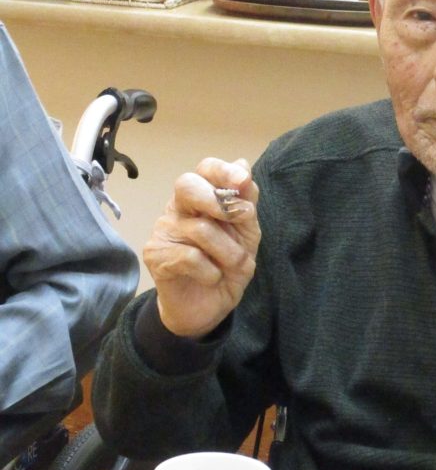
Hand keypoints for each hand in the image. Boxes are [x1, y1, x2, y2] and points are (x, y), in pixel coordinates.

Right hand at [143, 158, 260, 337]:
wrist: (209, 306)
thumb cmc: (227, 265)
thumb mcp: (246, 233)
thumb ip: (246, 201)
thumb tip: (243, 163)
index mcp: (202, 198)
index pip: (204, 169)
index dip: (223, 170)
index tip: (243, 180)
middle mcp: (178, 209)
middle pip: (187, 185)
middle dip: (218, 201)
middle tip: (242, 218)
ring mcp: (163, 230)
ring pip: (200, 229)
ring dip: (230, 251)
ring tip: (233, 266)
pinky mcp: (155, 255)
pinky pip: (190, 257)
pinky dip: (212, 271)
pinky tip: (212, 277)